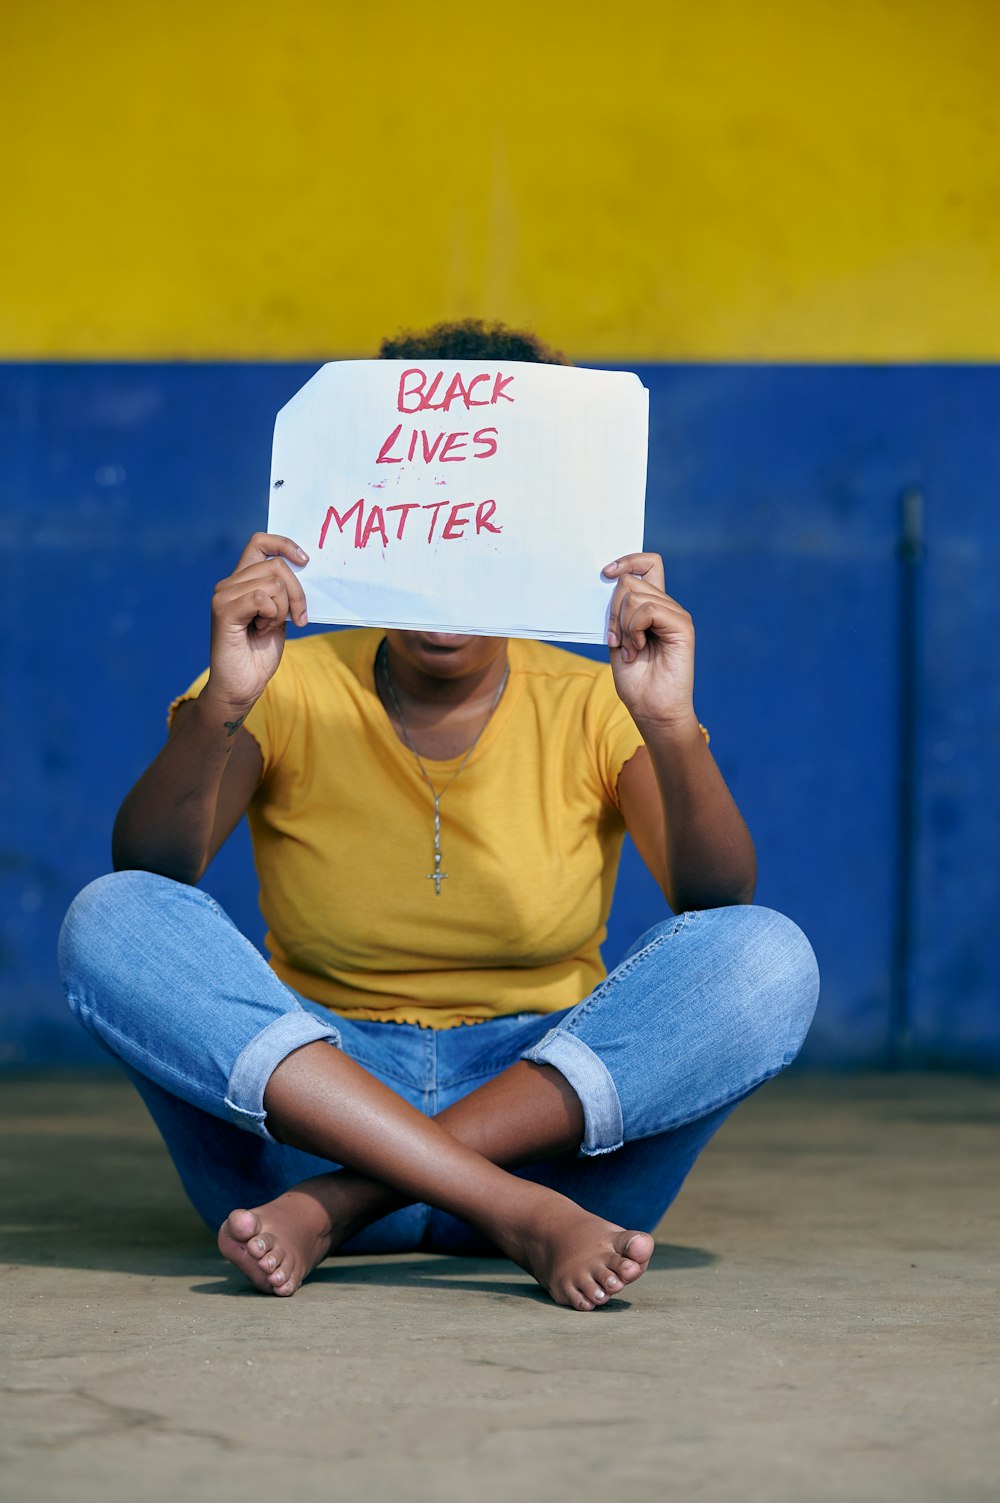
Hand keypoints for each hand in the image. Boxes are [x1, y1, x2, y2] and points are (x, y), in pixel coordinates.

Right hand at [204, 533, 308, 712]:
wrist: (241, 686)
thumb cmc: (259, 654)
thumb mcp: (279, 616)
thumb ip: (283, 592)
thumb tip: (303, 568)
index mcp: (242, 581)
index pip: (260, 542)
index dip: (284, 544)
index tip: (305, 560)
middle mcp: (229, 583)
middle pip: (276, 565)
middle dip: (297, 592)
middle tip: (297, 618)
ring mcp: (224, 595)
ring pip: (273, 582)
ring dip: (283, 609)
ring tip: (268, 628)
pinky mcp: (224, 610)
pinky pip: (262, 597)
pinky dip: (272, 616)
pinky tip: (261, 631)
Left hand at [603, 552, 696, 731]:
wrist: (651, 709)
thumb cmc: (635, 679)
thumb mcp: (617, 639)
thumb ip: (618, 611)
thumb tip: (611, 580)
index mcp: (653, 606)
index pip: (648, 564)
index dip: (627, 561)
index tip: (604, 573)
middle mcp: (667, 606)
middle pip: (631, 581)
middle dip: (613, 610)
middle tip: (616, 639)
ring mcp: (676, 615)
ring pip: (635, 596)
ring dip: (623, 625)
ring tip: (630, 649)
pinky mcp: (682, 625)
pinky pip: (648, 610)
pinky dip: (634, 630)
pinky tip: (638, 649)